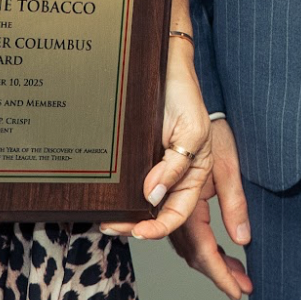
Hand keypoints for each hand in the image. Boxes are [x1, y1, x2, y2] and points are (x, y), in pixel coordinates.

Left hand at [108, 38, 215, 238]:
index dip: (159, 227)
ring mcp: (155, 169)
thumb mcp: (191, 131)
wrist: (164, 68)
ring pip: (140, 205)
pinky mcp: (139, 159)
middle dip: (136, 228)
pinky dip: (119, 198)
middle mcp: (175, 176)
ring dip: (124, 218)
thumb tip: (154, 195)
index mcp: (194, 174)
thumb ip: (176, 166)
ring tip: (106, 221)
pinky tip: (107, 201)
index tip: (139, 231)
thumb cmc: (185, 96)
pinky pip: (129, 186)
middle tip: (112, 227)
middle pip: (157, 215)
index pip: (179, 212)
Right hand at [169, 116, 253, 298]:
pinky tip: (211, 245)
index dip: (220, 273)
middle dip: (216, 271)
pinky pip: (179, 224)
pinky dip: (195, 241)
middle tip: (241, 287)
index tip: (238, 292)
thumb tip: (241, 239)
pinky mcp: (169, 185)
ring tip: (233, 273)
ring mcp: (168, 194)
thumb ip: (231, 201)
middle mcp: (173, 200)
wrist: (176, 89)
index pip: (202, 248)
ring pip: (183, 241)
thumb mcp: (227, 161)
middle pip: (191, 250)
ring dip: (207, 259)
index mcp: (190, 198)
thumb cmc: (202, 120)